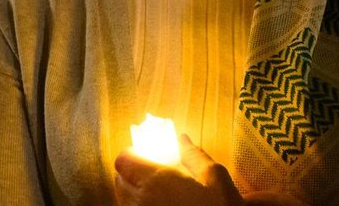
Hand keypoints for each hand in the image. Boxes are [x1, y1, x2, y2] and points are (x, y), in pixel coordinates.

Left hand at [114, 134, 242, 205]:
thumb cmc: (219, 205)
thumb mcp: (213, 175)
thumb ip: (193, 154)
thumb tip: (182, 138)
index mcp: (155, 180)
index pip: (122, 160)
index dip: (131, 153)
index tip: (144, 152)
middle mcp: (142, 200)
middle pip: (119, 180)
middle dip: (130, 171)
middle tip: (150, 169)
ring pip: (123, 200)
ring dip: (133, 191)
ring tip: (155, 190)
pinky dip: (139, 205)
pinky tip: (160, 204)